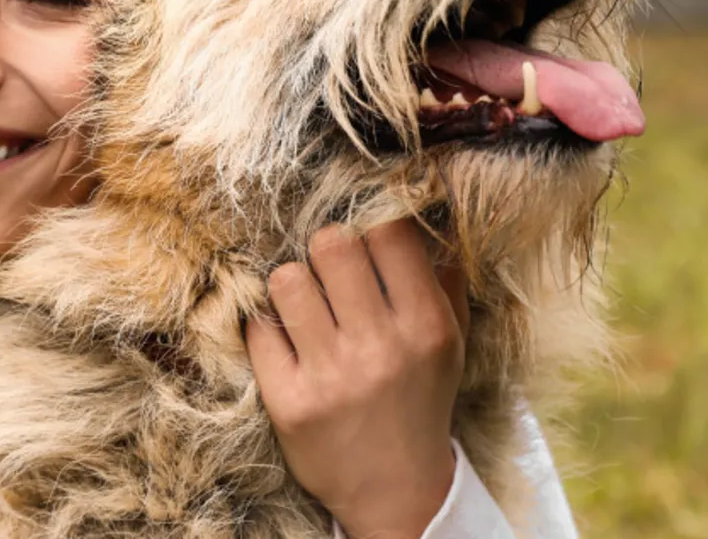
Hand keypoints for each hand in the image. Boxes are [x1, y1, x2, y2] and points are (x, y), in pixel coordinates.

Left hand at [244, 217, 469, 538]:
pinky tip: (285, 341)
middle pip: (330, 244)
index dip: (371, 224)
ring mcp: (331, 376)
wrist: (396, 492)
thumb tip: (427, 216)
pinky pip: (257, 328)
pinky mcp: (288, 402)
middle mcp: (380, 347)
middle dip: (324, 247)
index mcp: (426, 326)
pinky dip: (267, 327)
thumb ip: (444, 280)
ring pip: (286, 279)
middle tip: (328, 271)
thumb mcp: (449, 344)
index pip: (389, 233)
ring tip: (304, 306)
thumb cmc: (419, 401)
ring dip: (291, 285)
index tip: (365, 239)